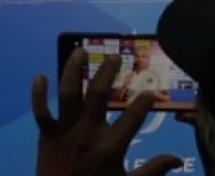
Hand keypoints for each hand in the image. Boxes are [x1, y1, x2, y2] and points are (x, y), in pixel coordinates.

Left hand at [32, 48, 181, 175]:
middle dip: (108, 72)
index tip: (149, 92)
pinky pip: (40, 111)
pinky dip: (37, 93)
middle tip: (115, 57)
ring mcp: (65, 130)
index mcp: (111, 145)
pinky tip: (40, 75)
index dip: (143, 102)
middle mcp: (88, 132)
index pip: (132, 117)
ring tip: (78, 51)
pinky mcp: (46, 133)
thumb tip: (177, 159)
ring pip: (68, 94)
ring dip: (72, 70)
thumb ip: (152, 170)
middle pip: (98, 94)